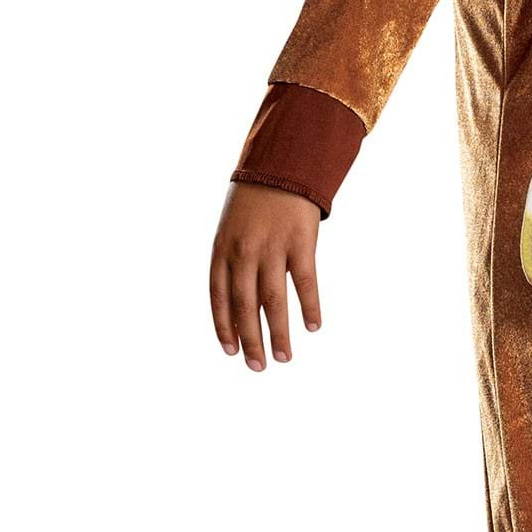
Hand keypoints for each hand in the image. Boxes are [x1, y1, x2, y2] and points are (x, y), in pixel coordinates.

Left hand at [210, 182, 321, 368]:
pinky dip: (309, 306)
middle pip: (245, 305)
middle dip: (251, 340)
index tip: (232, 351)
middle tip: (257, 367)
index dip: (224, 327)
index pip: (219, 297)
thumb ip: (233, 263)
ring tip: (284, 358)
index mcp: (222, 249)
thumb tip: (243, 306)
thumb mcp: (231, 229)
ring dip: (278, 333)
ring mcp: (273, 246)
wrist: (283, 163)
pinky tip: (313, 326)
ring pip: (273, 300)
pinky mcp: (301, 241)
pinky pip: (305, 281)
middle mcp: (244, 251)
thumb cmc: (255, 202)